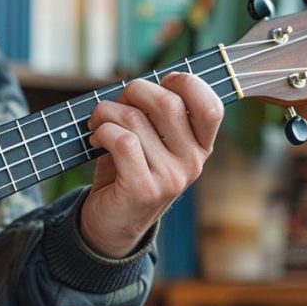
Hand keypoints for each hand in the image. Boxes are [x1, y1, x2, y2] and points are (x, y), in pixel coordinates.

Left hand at [80, 73, 223, 257]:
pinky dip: (102, 132)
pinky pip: (121, 140)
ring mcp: (171, 178)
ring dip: (106, 113)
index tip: (161, 82)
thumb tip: (137, 85)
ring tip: (97, 125)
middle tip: (114, 104)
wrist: (111, 223)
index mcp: (201, 147)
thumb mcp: (150, 142)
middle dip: (133, 91)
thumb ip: (153, 114)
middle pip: (168, 103)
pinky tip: (96, 141)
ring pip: (135, 119)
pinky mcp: (143, 188)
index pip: (211, 107)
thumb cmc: (127, 171)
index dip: (186, 84)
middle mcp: (193, 163)